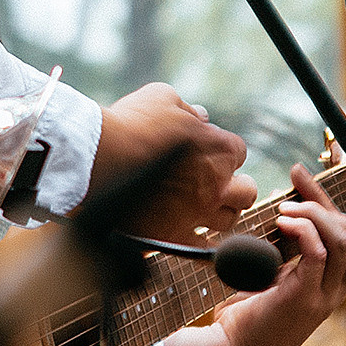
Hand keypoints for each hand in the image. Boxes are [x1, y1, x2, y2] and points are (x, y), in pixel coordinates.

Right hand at [90, 84, 255, 240]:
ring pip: (229, 220)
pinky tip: (192, 233)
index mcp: (218, 149)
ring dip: (221, 211)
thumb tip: (200, 116)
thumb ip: (187, 109)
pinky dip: (201, 240)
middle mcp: (217, 184)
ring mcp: (199, 213)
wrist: (99, 159)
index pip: (238, 151)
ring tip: (205, 206)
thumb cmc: (130, 123)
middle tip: (218, 182)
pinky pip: (202, 247)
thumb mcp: (161, 97)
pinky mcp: (176, 236)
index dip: (222, 149)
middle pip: (247, 191)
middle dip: (237, 185)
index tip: (205, 150)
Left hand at [153, 164, 345, 345]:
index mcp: (330, 282)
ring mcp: (323, 295)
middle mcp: (334, 289)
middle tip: (294, 191)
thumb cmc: (244, 313)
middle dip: (329, 203)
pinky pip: (320, 253)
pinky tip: (281, 221)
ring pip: (344, 240)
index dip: (332, 201)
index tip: (301, 174)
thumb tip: (280, 211)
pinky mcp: (304, 298)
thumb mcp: (269, 273)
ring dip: (315, 213)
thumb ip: (282, 250)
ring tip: (284, 209)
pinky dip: (304, 228)